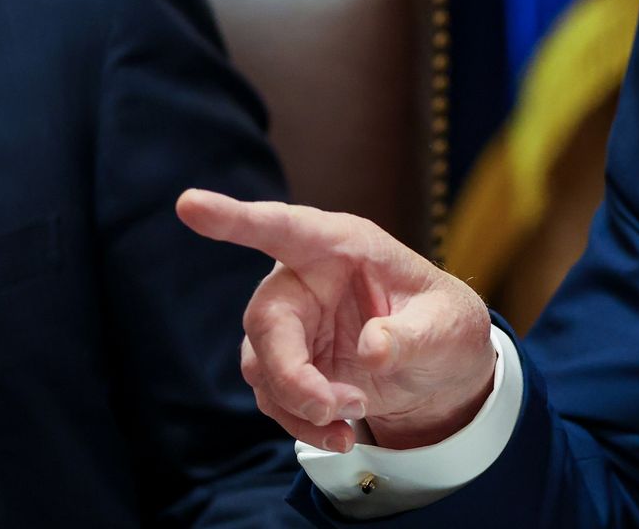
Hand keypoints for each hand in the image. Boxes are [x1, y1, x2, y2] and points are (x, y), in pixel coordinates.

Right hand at [177, 188, 495, 451]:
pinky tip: (341, 434)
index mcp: (343, 245)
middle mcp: (305, 279)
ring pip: (264, 367)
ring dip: (302, 404)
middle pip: (266, 321)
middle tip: (336, 406)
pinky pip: (275, 397)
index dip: (236, 219)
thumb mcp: (448, 325)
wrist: (440, 366)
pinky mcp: (288, 363)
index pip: (283, 228)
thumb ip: (415, 335)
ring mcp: (292, 324)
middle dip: (292, 374)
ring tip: (354, 420)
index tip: (190, 205)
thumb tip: (372, 349)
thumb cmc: (444, 324)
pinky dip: (304, 423)